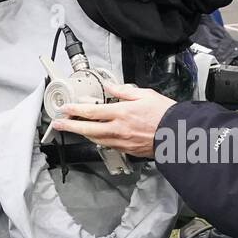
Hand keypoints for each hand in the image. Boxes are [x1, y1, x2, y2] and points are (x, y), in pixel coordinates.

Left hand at [52, 82, 175, 158]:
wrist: (177, 135)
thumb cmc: (165, 115)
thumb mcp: (145, 94)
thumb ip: (124, 91)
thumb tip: (111, 87)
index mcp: (122, 113)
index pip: (92, 112)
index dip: (75, 110)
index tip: (65, 109)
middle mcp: (119, 129)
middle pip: (88, 129)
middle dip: (70, 126)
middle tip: (59, 124)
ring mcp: (122, 142)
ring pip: (96, 139)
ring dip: (83, 134)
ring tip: (74, 129)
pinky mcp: (127, 150)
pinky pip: (107, 144)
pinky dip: (98, 139)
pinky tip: (95, 136)